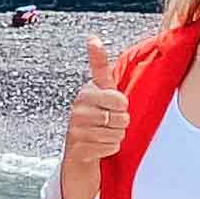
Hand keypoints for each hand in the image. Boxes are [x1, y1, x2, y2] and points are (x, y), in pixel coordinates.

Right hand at [60, 37, 130, 198]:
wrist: (79, 159)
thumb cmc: (97, 127)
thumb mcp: (103, 104)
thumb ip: (107, 82)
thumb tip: (96, 44)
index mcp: (88, 92)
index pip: (98, 72)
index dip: (98, 58)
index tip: (93, 39)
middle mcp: (79, 106)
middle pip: (122, 110)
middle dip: (123, 122)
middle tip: (111, 124)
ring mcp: (76, 126)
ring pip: (118, 129)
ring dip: (117, 136)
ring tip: (104, 136)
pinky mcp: (78, 146)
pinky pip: (111, 145)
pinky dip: (111, 149)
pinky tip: (99, 147)